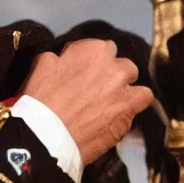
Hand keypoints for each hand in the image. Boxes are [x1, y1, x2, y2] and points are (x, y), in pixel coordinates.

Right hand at [21, 39, 152, 164]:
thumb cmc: (40, 99)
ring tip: (111, 99)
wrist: (47, 135)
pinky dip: (134, 103)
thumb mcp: (41, 65)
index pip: (100, 47)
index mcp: (93, 50)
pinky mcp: (129, 113)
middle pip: (120, 63)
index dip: (90, 60)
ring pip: (134, 80)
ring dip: (125, 86)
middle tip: (95, 86)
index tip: (81, 71)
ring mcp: (124, 90)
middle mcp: (114, 66)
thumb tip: (66, 59)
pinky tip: (120, 111)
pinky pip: (143, 100)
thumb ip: (60, 57)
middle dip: (110, 72)